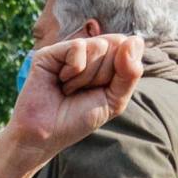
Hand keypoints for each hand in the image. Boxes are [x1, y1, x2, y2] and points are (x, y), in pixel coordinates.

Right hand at [7, 33, 143, 163]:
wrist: (44, 137)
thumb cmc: (76, 120)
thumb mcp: (115, 100)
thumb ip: (131, 72)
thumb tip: (133, 40)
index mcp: (104, 59)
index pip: (130, 46)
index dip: (122, 70)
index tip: (101, 91)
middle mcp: (87, 51)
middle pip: (116, 43)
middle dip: (104, 74)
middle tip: (82, 91)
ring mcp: (67, 51)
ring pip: (99, 45)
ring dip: (87, 76)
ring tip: (69, 89)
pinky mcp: (50, 53)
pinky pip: (78, 46)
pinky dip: (74, 70)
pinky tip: (59, 82)